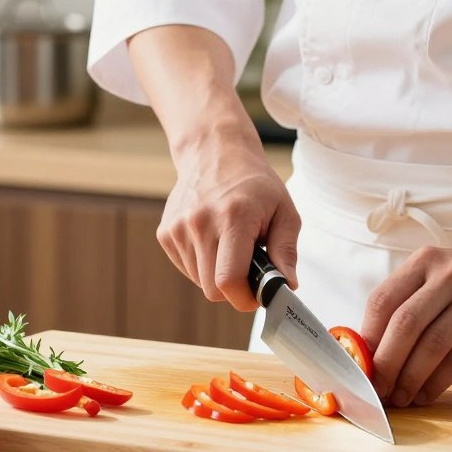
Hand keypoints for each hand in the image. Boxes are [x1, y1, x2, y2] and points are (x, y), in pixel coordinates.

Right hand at [158, 129, 300, 310]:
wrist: (214, 152)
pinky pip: (186, 268)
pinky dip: (202, 264)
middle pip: (212, 289)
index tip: (257, 294)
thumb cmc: (254, 183)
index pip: (228, 280)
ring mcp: (178, 228)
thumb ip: (285, 250)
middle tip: (249, 269)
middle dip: (234, 288)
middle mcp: (199, 223)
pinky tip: (213, 241)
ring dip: (217, 274)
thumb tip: (286, 286)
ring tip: (230, 246)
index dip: (245, 298)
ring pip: (199, 281)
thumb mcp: (284, 211)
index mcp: (233, 217)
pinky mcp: (165, 233)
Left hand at [360, 242, 451, 407]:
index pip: (382, 300)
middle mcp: (448, 275)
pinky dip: (437, 382)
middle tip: (377, 388)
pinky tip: (426, 394)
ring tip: (400, 397)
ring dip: (410, 378)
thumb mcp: (436, 274)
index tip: (360, 365)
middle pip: (404, 324)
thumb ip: (405, 302)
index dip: (367, 337)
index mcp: (424, 261)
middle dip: (386, 363)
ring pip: (432, 345)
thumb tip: (368, 350)